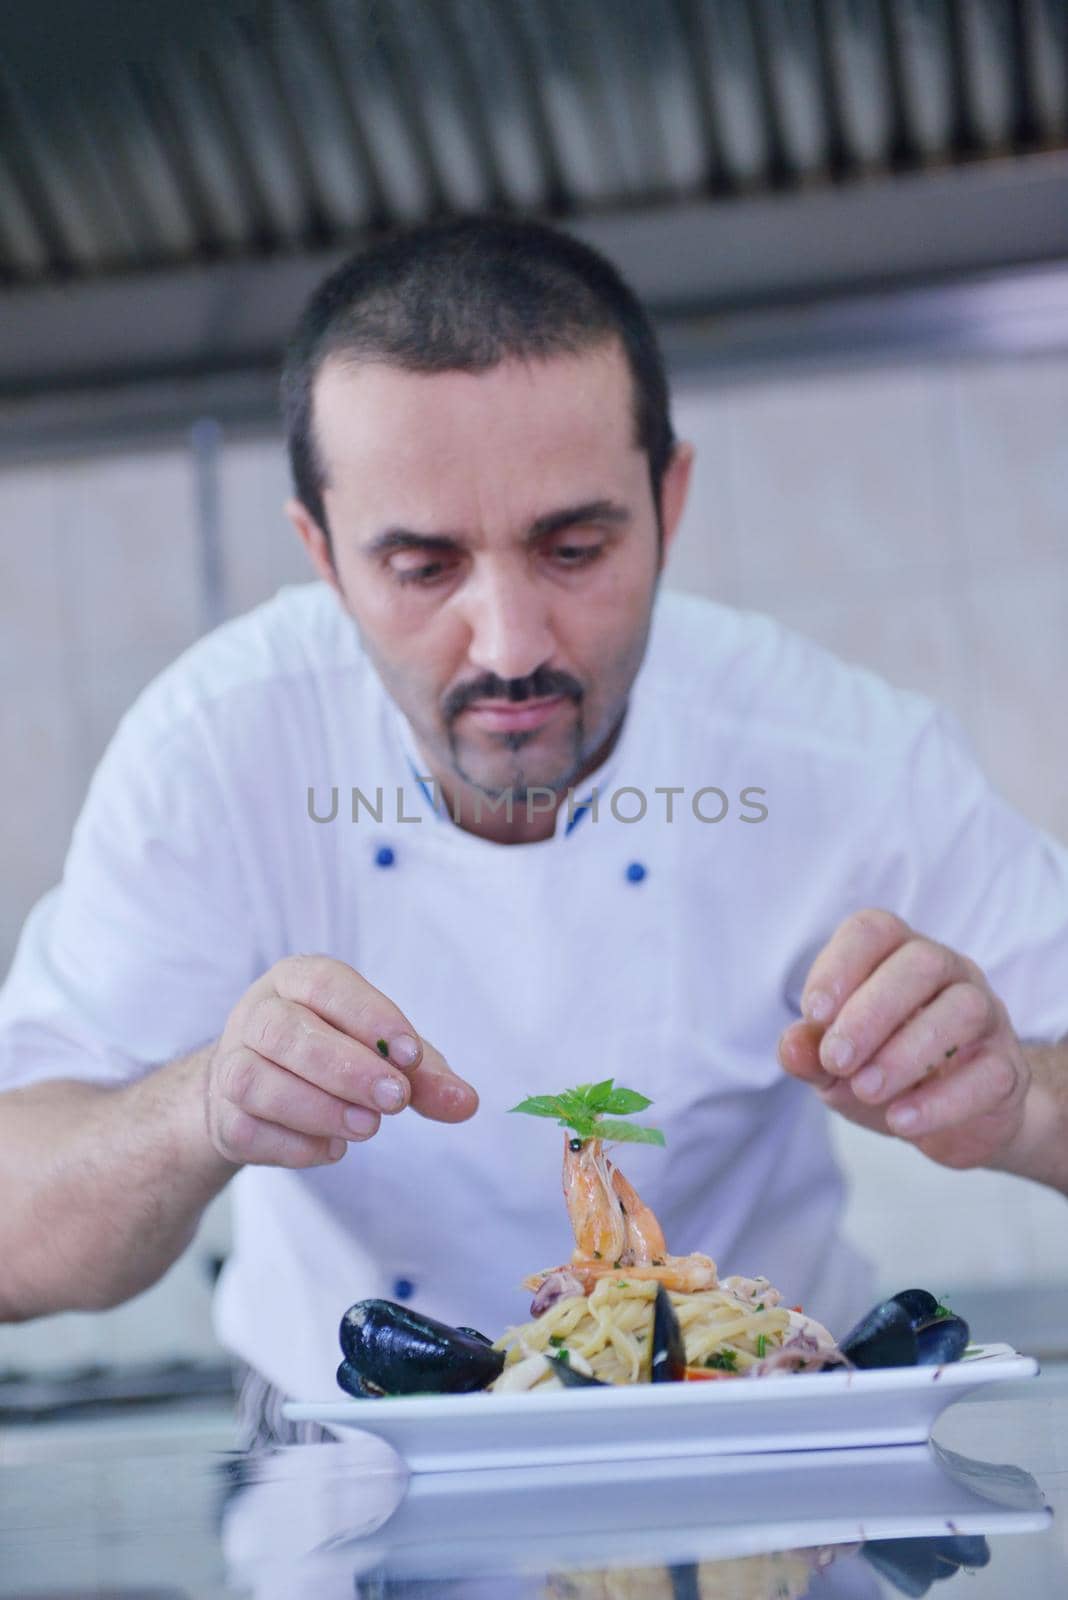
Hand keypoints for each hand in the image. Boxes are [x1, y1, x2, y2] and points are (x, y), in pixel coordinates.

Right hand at [205, 954, 477, 1167]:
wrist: (259, 1094)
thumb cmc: (335, 1054)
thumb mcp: (385, 1053)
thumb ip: (425, 1074)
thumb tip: (465, 1103)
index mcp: (298, 979)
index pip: (326, 985)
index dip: (369, 1017)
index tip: (410, 1055)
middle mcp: (257, 1014)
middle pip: (286, 1033)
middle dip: (346, 1069)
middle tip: (395, 1100)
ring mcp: (230, 1065)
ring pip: (256, 1082)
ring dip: (318, 1108)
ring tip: (368, 1128)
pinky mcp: (223, 1117)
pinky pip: (248, 1129)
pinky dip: (295, 1144)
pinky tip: (332, 1147)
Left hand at [778, 909, 1029, 1168]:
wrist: (943, 1124)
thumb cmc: (877, 1072)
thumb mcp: (832, 1066)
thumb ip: (809, 1052)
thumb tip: (792, 1046)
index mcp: (895, 954)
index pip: (873, 930)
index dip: (840, 966)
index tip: (813, 1015)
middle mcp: (947, 971)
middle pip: (922, 962)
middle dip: (871, 1012)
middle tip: (836, 1060)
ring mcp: (986, 1014)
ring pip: (964, 1009)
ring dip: (908, 1052)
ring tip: (866, 1089)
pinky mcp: (1009, 1067)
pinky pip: (989, 1072)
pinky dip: (941, 1100)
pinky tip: (901, 1120)